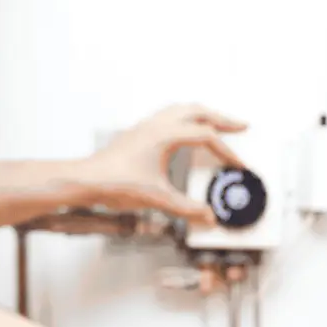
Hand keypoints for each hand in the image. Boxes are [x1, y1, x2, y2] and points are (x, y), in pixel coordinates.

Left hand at [80, 103, 246, 224]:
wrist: (85, 180)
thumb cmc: (114, 183)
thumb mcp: (157, 199)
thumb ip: (186, 208)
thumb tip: (208, 216)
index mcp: (165, 135)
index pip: (206, 136)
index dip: (226, 152)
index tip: (238, 165)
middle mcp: (156, 124)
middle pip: (197, 111)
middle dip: (222, 118)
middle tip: (241, 126)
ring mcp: (145, 126)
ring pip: (181, 109)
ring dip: (202, 114)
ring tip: (217, 123)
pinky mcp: (137, 133)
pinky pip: (168, 116)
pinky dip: (185, 118)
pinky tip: (185, 132)